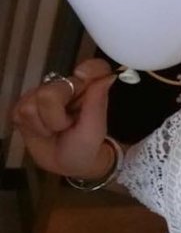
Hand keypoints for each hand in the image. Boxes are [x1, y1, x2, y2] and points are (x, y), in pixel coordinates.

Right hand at [11, 59, 117, 177]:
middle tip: (66, 126)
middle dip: (57, 117)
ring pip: (32, 105)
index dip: (88, 70)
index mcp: (87, 88)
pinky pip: (20, 113)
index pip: (93, 68)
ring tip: (55, 130)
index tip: (82, 77)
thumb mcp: (95, 128)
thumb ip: (98, 102)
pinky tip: (42, 131)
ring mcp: (40, 95)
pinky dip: (33, 128)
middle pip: (49, 92)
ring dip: (46, 125)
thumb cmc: (85, 145)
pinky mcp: (23, 107)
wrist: (68, 164)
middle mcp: (63, 86)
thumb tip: (108, 76)